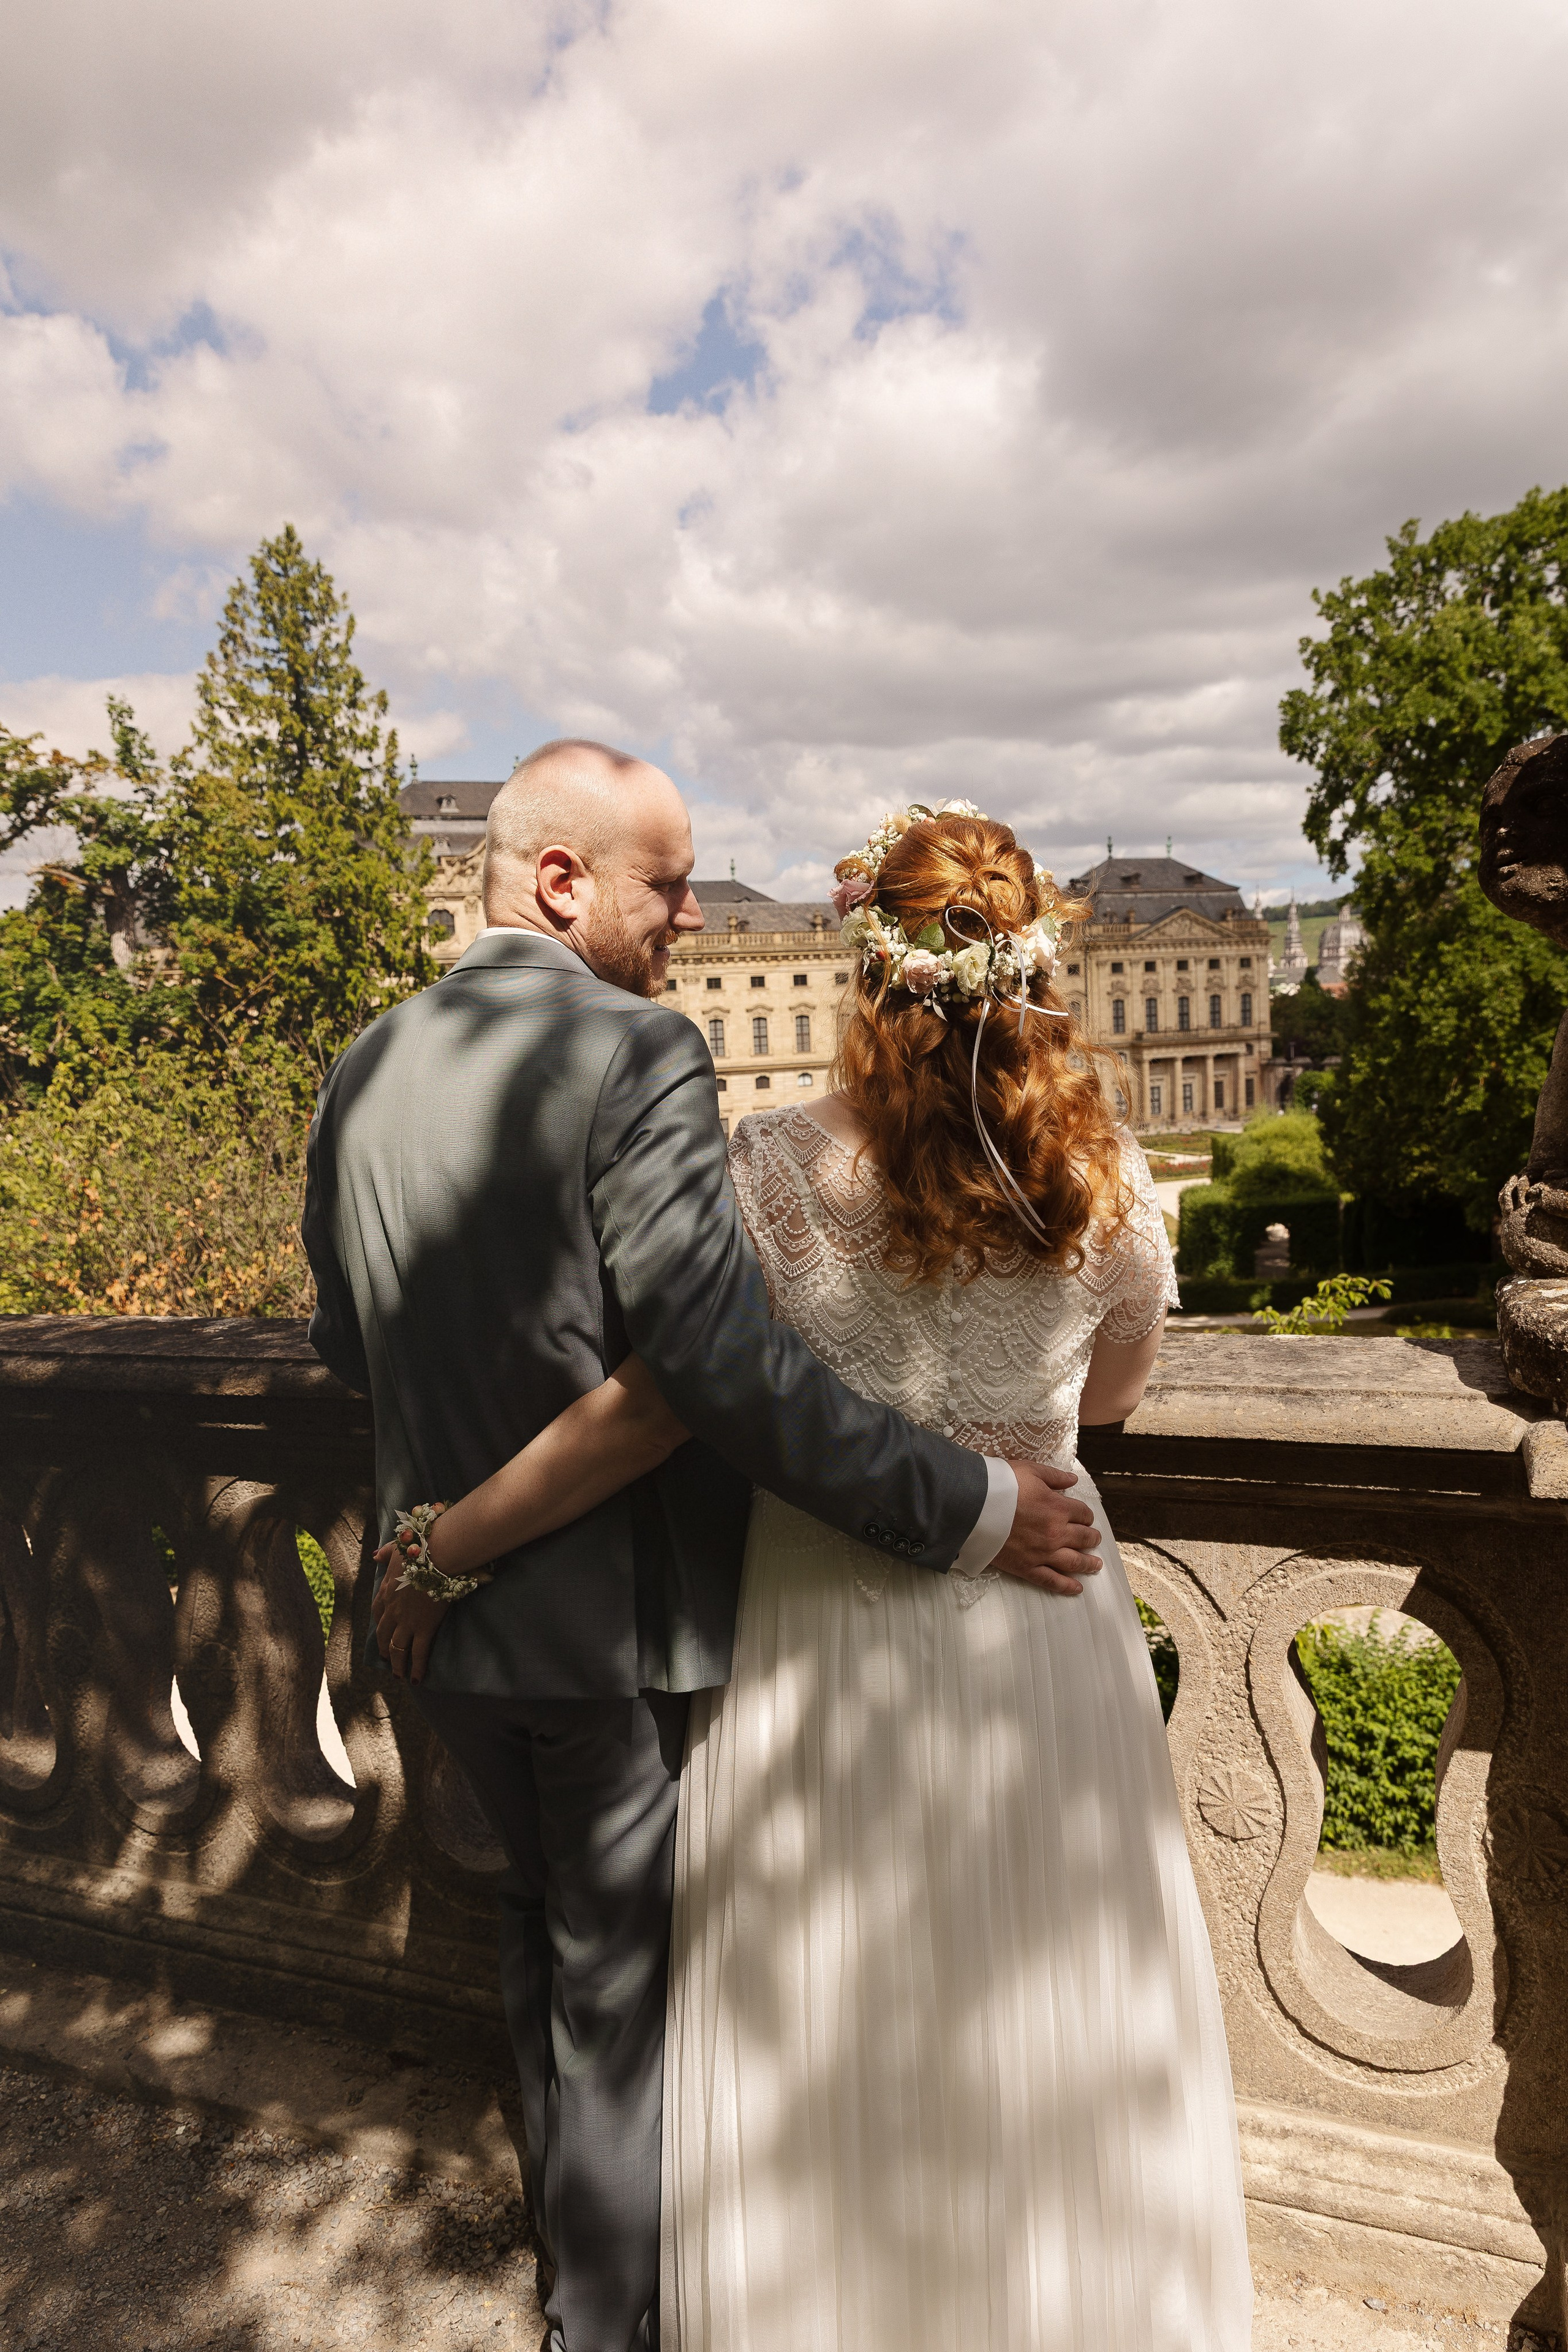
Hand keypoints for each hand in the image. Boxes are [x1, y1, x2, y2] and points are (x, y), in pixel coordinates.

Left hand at [372, 1543, 449, 1682]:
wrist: (437, 1555)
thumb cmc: (419, 1549)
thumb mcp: (396, 1549)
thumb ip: (385, 1554)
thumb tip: (375, 1556)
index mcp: (386, 1591)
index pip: (378, 1612)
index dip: (379, 1624)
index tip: (382, 1632)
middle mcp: (392, 1610)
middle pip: (384, 1635)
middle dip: (385, 1648)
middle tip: (388, 1658)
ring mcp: (407, 1621)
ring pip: (397, 1648)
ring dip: (397, 1664)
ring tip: (399, 1675)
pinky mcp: (423, 1628)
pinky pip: (418, 1653)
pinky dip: (417, 1668)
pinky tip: (417, 1679)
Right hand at [991, 1460, 1101, 1595]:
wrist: (974, 1506)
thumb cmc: (1001, 1484)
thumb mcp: (1030, 1470)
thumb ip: (1054, 1476)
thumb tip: (1073, 1480)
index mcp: (1059, 1508)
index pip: (1083, 1514)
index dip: (1086, 1515)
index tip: (1084, 1517)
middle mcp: (1056, 1532)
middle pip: (1083, 1538)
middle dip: (1091, 1538)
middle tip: (1094, 1540)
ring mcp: (1043, 1553)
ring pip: (1074, 1561)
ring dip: (1088, 1564)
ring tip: (1096, 1566)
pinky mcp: (1027, 1567)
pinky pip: (1052, 1580)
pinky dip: (1066, 1586)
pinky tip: (1077, 1588)